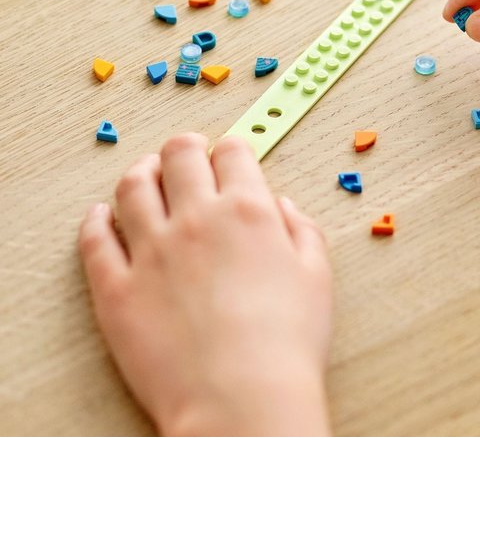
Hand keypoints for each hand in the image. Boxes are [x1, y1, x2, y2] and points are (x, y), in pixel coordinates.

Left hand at [78, 134, 332, 435]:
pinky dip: (96, 220)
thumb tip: (281, 207)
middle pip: (179, 157)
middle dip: (185, 147)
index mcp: (249, 212)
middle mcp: (196, 220)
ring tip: (146, 173)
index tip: (231, 155)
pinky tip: (101, 215)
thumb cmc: (288, 342)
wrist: (242, 399)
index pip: (233, 154)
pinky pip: (95, 240)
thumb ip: (302, 231)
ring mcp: (150, 252)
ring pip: (132, 188)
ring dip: (141, 172)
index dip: (233, 149)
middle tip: (187, 151)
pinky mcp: (115, 289)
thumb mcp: (317, 277)